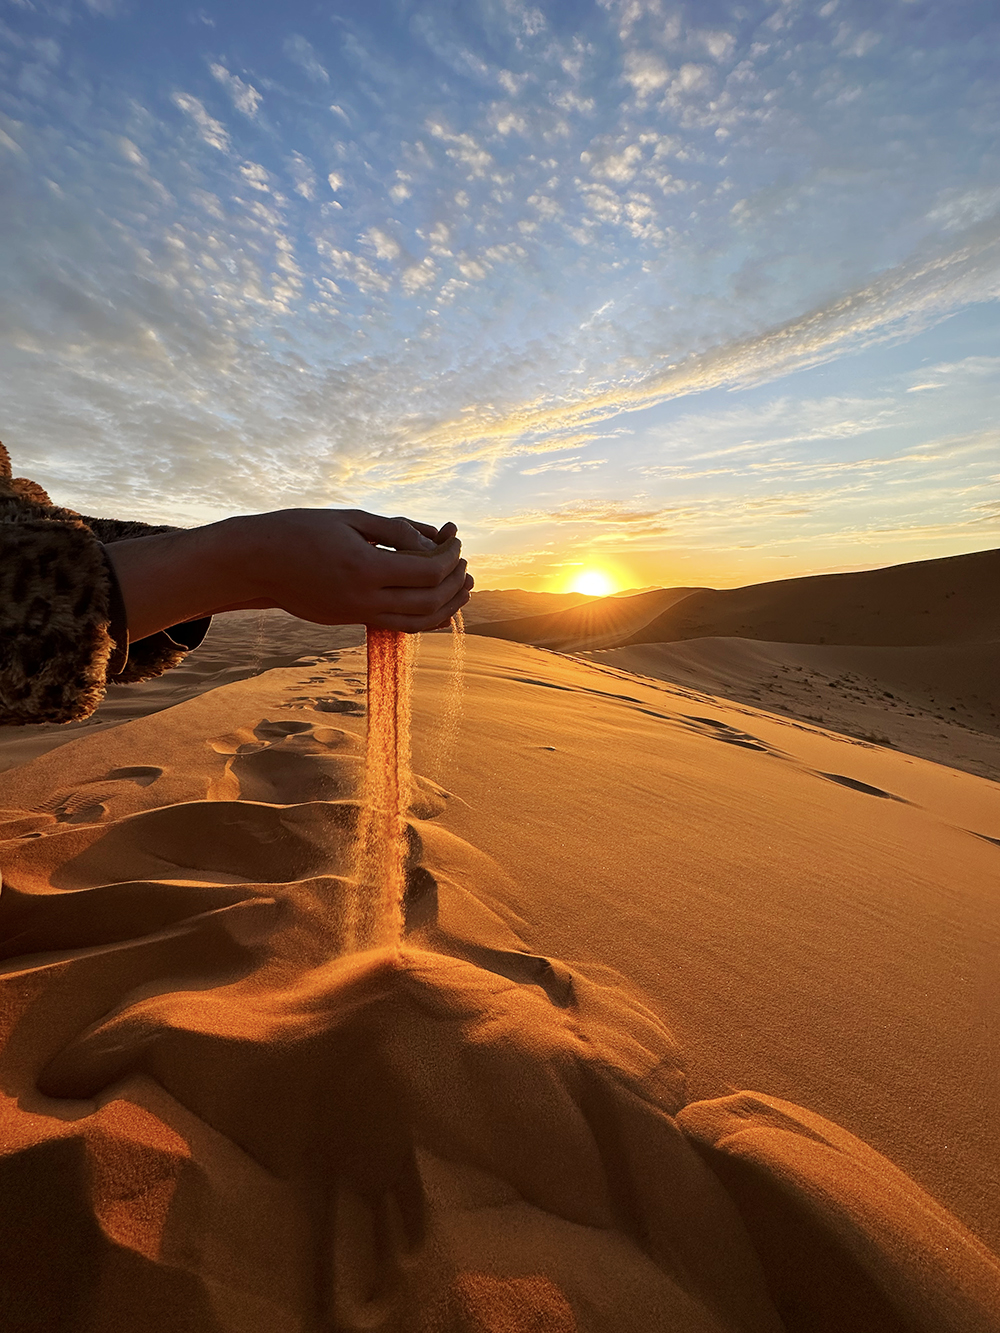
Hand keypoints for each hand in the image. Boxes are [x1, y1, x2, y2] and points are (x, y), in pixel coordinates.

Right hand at [106, 510, 472, 642]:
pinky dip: (426, 618)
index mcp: (364, 568)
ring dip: (448, 604)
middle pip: (430, 600)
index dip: (451, 555)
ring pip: (418, 621)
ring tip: (464, 585)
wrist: (254, 562)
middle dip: (455, 580)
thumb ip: (396, 529)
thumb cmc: (299, 530)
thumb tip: (436, 537)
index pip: (428, 571)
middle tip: (464, 560)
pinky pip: (399, 625)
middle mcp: (363, 599)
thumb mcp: (350, 518)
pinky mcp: (350, 620)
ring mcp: (356, 615)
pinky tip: (439, 603)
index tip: (454, 537)